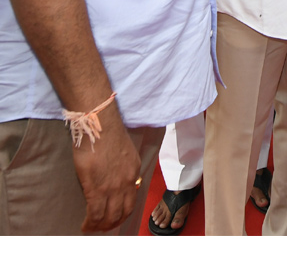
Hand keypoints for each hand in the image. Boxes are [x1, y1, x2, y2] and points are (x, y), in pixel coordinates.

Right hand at [73, 102, 140, 232]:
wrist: (99, 125)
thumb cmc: (107, 133)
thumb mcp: (124, 151)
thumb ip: (122, 166)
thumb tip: (113, 177)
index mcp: (134, 170)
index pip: (132, 197)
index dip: (123, 210)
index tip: (115, 216)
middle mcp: (127, 180)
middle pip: (123, 211)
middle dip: (113, 223)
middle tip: (102, 228)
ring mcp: (112, 186)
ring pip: (109, 215)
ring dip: (101, 226)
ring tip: (92, 229)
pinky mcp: (96, 187)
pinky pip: (95, 212)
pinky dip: (90, 223)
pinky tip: (85, 226)